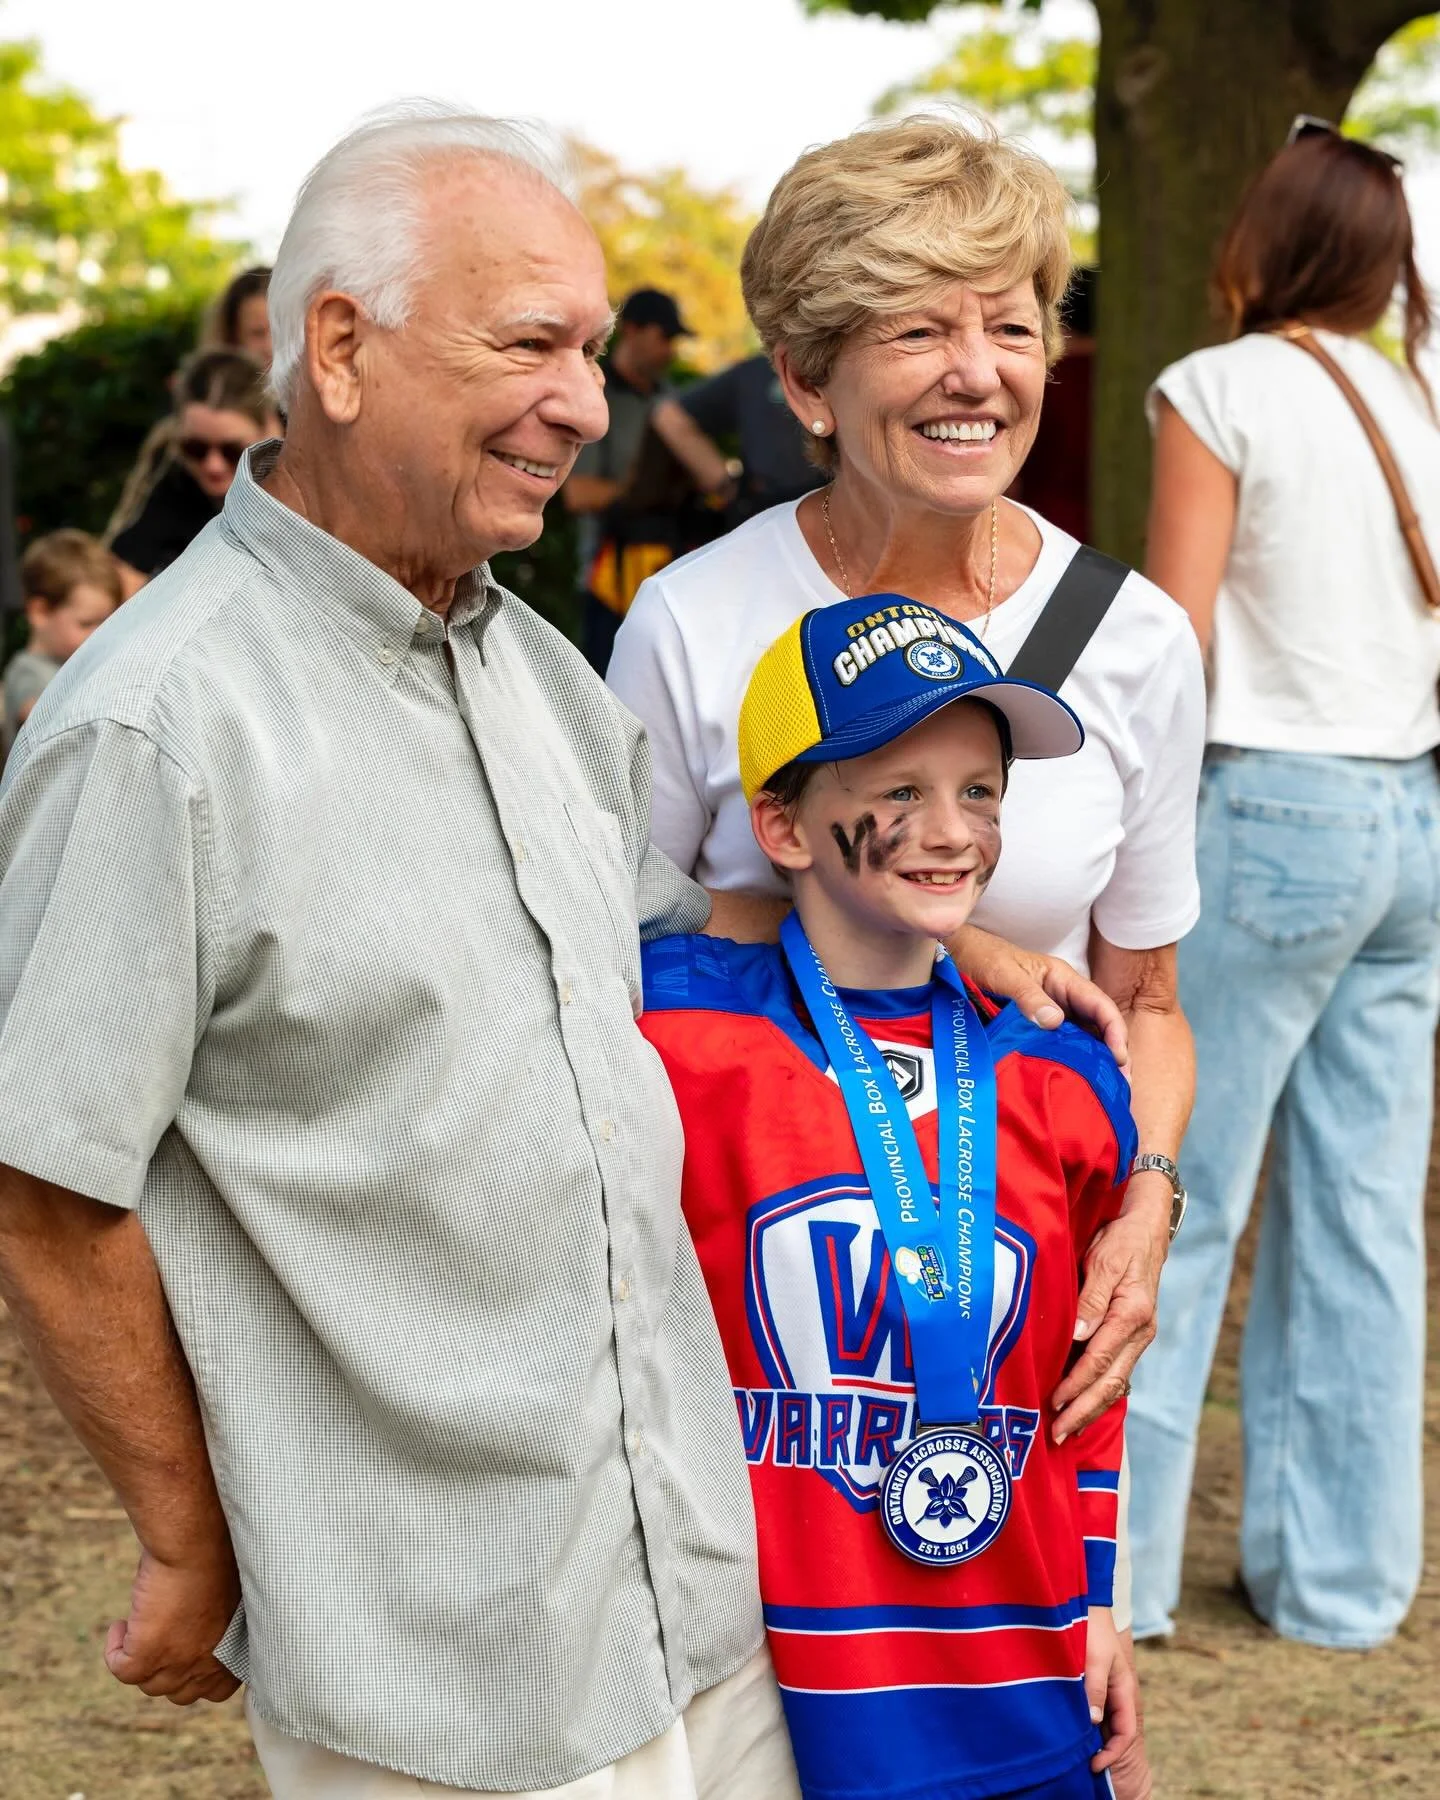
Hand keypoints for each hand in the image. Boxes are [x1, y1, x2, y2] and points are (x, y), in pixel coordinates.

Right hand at [105, 1543, 241, 1704]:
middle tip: (157, 1636)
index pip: (216, 1691)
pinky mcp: (147, 1655)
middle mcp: (208, 1666)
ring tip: (138, 1622)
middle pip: (178, 1692)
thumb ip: (215, 1627)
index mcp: (234, 1652)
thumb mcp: (225, 1601)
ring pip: (148, 1683)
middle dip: (166, 1668)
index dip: (196, 1675)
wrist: (198, 1542)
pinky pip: (122, 1670)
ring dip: (139, 1657)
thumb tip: (192, 1632)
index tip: (183, 1654)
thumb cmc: (217, 1557)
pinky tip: (120, 1625)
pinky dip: (115, 1651)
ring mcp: (178, 1664)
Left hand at [946, 927, 1128, 1068]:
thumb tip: (1054, 1022)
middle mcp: (1062, 997)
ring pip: (1082, 1037)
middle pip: (1098, 1025)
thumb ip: (1028, 996)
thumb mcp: (1005, 975)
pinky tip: (1074, 1080)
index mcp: (1063, 980)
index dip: (1114, 1031)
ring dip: (1094, 1060)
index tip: (1119, 1057)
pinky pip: (1059, 1044)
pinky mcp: (1035, 1027)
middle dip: (1113, 1052)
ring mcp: (1050, 1012)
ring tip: (1104, 1089)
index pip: (1101, 1006)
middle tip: (1121, 1083)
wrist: (958, 957)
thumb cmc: (983, 958)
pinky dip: (1070, 1061)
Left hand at [1051, 1175, 1167, 1440]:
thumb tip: (1078, 1334)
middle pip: (1111, 1382)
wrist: (1147, 1230)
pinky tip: (1085, 1407)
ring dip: (1092, 1408)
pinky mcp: (1133, 1337)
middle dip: (1084, 1410)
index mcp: (1132, 1314)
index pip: (1099, 1360)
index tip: (1055, 1403)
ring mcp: (1139, 1337)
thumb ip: (1090, 1298)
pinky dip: (1100, 1393)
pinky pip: (1117, 1372)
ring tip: (1068, 1431)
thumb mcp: (1103, 1261)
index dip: (1076, 1384)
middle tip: (1058, 1434)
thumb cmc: (1121, 1241)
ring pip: (1116, 1383)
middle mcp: (1140, 1332)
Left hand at [1086, 1609, 1139, 1778]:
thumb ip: (1096, 1688)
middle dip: (1103, 1750)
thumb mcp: (1096, 1659)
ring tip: (1073, 1750)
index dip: (1113, 1752)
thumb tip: (1092, 1720)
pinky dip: (1081, 1721)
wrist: (1083, 1605)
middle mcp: (1116, 1692)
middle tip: (1082, 1763)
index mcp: (1124, 1690)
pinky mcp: (1089, 1682)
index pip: (1126, 1731)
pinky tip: (1067, 1726)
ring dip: (1091, 1736)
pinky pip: (1089, 1708)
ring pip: (1101, 1720)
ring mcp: (1103, 1688)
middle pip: (1114, 1730)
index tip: (1095, 1764)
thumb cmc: (1093, 1630)